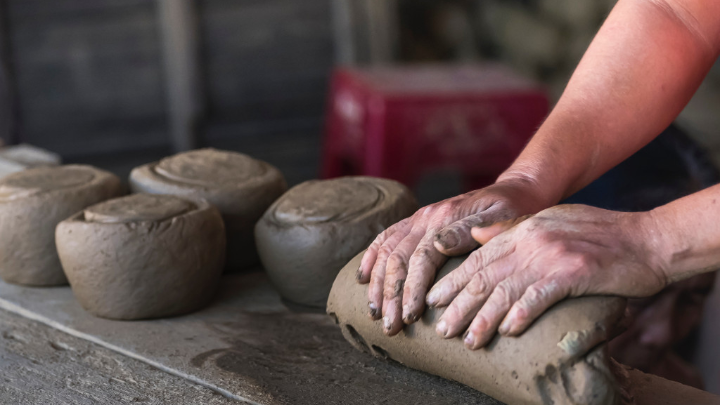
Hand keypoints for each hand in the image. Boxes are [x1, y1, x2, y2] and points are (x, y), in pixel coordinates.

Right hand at [356, 178, 547, 335]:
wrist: (515, 190)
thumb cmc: (514, 210)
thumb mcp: (503, 217)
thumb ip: (470, 230)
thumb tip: (438, 245)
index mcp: (445, 218)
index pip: (421, 258)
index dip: (412, 290)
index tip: (410, 318)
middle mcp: (426, 217)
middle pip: (398, 259)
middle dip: (391, 296)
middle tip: (390, 326)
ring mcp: (418, 218)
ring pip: (387, 251)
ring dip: (378, 284)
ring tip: (375, 314)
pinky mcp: (415, 221)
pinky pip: (385, 238)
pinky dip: (371, 258)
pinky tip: (363, 279)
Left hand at [428, 204, 667, 348]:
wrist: (648, 239)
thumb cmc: (600, 234)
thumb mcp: (550, 221)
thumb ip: (512, 228)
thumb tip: (475, 235)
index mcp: (523, 228)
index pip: (478, 257)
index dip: (453, 281)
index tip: (434, 301)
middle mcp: (531, 239)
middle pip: (484, 276)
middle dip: (459, 305)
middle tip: (441, 329)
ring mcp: (551, 255)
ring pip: (505, 290)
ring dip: (484, 319)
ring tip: (468, 340)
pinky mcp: (573, 272)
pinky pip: (538, 296)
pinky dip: (520, 314)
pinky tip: (507, 331)